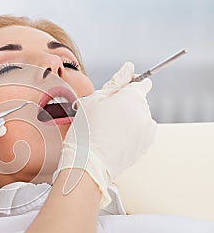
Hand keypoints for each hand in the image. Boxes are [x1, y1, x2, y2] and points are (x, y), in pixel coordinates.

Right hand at [54, 62, 156, 207]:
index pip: (142, 82)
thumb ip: (115, 82)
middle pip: (138, 101)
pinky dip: (130, 133)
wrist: (87, 164)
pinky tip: (112, 139)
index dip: (129, 84)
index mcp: (133, 98)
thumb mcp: (93, 100)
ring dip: (127, 119)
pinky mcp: (144, 147)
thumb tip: (128, 68)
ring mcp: (147, 132)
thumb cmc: (86, 133)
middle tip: (103, 114)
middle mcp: (145, 113)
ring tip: (106, 129)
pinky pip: (139, 133)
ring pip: (139, 117)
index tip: (119, 90)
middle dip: (124, 103)